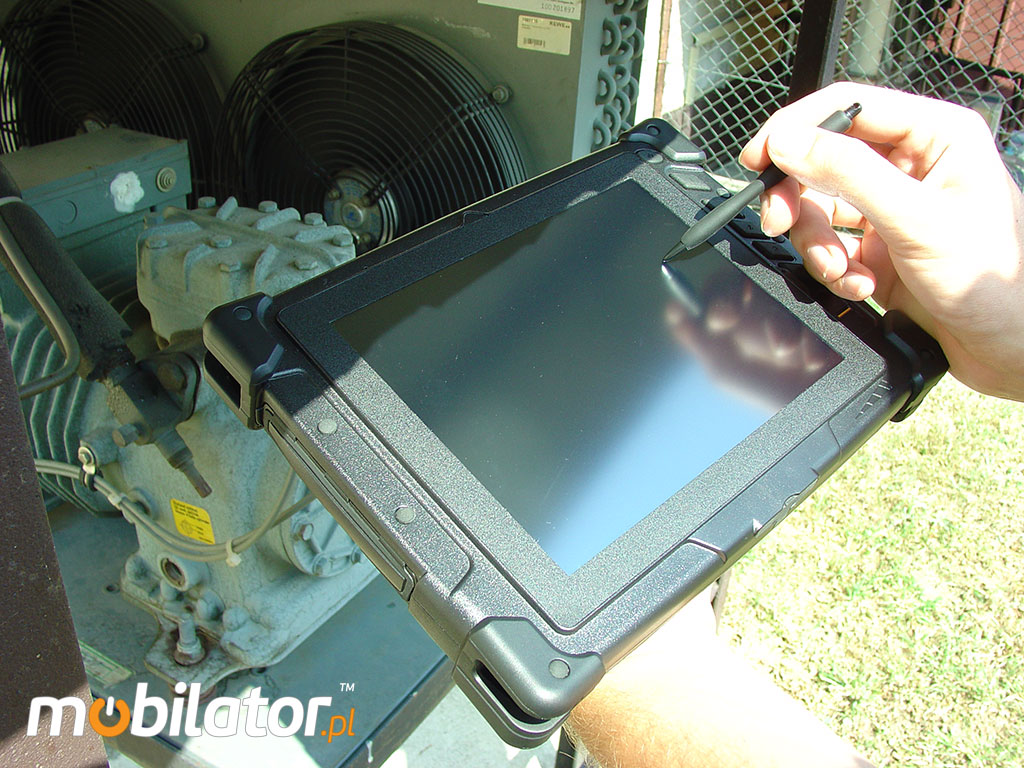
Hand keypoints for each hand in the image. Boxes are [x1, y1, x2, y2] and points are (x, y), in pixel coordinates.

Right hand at [739, 82, 1023, 400]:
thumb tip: (791, 142)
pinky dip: (836, 271)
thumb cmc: (992, 279)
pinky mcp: (879, 248)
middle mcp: (911, 166)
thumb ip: (848, 173)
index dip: (797, 128)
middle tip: (779, 221)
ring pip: (820, 209)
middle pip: (823, 161)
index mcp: (935, 135)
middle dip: (798, 198)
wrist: (1006, 345)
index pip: (848, 107)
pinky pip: (831, 247)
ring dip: (819, 246)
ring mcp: (892, 208)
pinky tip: (861, 286)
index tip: (760, 156)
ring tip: (841, 270)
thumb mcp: (915, 218)